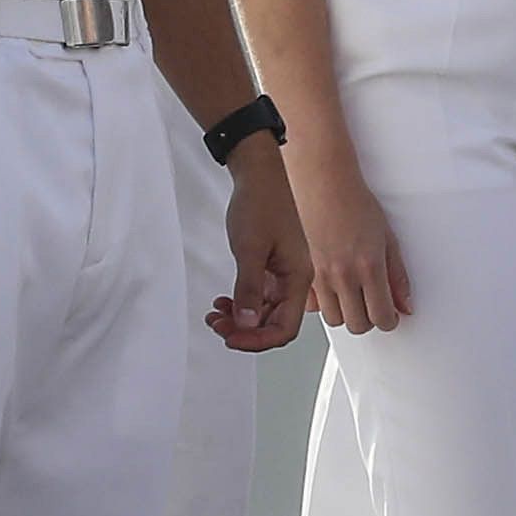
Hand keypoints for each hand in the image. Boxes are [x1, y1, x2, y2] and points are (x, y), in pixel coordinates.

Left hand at [207, 138, 314, 349]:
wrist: (259, 174)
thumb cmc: (261, 203)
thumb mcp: (249, 249)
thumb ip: (249, 290)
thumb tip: (247, 324)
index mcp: (298, 277)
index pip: (284, 328)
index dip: (258, 340)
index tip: (232, 338)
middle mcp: (295, 279)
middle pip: (273, 324)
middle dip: (245, 331)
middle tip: (218, 326)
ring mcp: (283, 273)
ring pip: (264, 312)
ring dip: (240, 319)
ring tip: (217, 315)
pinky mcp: (271, 266)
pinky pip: (259, 297)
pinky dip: (241, 303)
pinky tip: (225, 301)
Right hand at [290, 153, 412, 334]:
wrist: (325, 184)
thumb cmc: (355, 203)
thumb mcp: (388, 238)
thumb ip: (398, 276)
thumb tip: (405, 304)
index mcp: (369, 267)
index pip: (382, 317)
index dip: (389, 320)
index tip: (390, 314)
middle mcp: (343, 275)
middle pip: (358, 325)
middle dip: (369, 319)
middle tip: (373, 304)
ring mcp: (321, 275)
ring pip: (334, 319)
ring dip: (346, 313)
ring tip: (352, 296)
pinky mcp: (305, 272)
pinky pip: (314, 305)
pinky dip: (324, 303)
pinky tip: (332, 289)